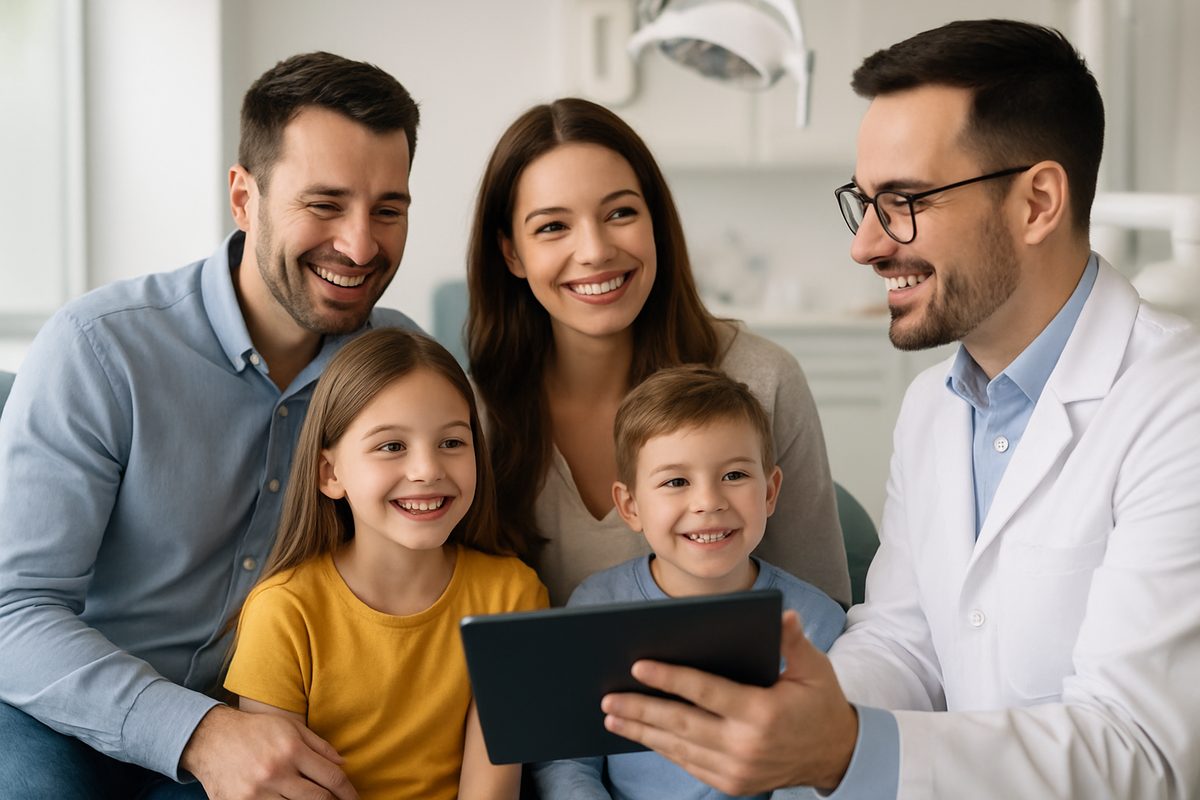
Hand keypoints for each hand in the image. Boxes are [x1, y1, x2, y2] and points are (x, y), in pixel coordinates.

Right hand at [180, 705, 358, 799]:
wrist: (211, 738)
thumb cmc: (256, 730)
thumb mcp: (290, 728)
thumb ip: (319, 746)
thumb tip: (343, 764)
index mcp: (292, 750)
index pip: (332, 778)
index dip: (348, 792)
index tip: (355, 799)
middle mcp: (276, 772)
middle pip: (319, 799)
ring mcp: (257, 792)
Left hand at [601, 610, 857, 794]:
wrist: (837, 755)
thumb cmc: (820, 703)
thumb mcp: (814, 668)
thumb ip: (792, 641)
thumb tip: (781, 614)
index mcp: (762, 712)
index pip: (706, 692)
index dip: (670, 679)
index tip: (638, 667)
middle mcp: (746, 745)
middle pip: (681, 724)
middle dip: (641, 709)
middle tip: (608, 697)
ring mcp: (737, 770)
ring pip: (679, 747)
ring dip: (642, 731)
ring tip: (611, 716)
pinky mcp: (732, 784)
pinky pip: (689, 763)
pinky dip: (663, 748)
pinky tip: (641, 734)